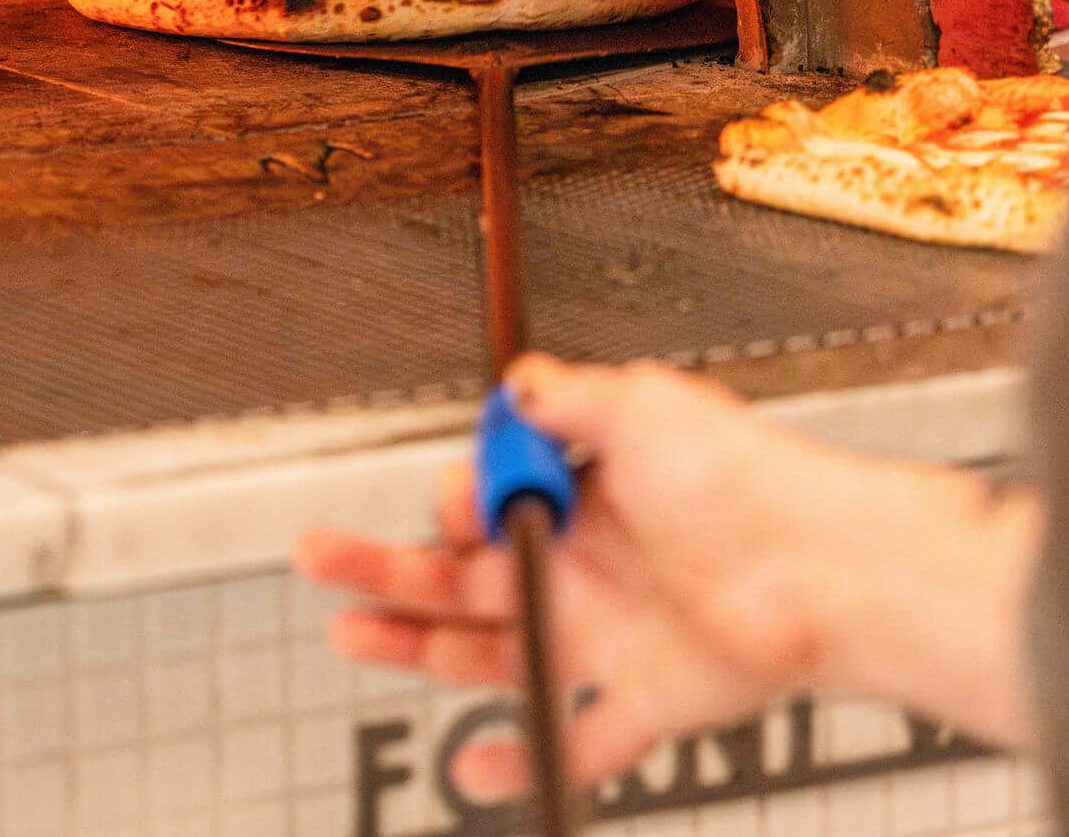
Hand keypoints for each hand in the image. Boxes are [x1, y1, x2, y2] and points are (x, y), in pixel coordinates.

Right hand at [294, 355, 1042, 790]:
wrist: (825, 569)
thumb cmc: (744, 478)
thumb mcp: (642, 406)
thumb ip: (566, 398)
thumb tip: (517, 378)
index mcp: (585, 491)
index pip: (489, 496)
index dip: (458, 497)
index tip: (457, 498)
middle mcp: (588, 563)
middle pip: (464, 574)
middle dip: (386, 567)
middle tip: (321, 558)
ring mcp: (610, 634)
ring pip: (490, 649)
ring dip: (417, 646)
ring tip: (350, 634)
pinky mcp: (647, 699)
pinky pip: (577, 741)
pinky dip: (524, 762)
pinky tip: (475, 767)